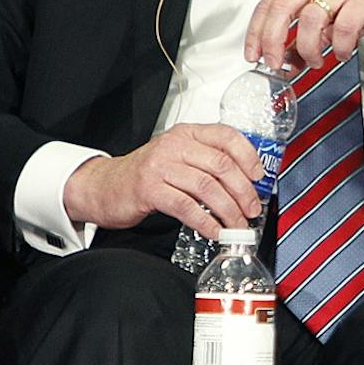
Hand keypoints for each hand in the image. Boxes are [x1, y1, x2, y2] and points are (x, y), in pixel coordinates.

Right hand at [63, 123, 266, 235]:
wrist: (104, 185)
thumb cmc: (147, 174)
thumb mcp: (179, 158)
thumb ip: (207, 162)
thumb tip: (246, 182)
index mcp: (187, 134)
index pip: (227, 136)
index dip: (249, 157)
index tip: (259, 177)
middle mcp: (174, 145)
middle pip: (222, 165)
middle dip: (243, 191)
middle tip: (251, 209)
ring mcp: (160, 166)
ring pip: (207, 187)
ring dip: (228, 210)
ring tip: (237, 224)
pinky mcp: (149, 189)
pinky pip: (186, 206)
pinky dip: (205, 221)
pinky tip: (214, 230)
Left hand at [245, 0, 363, 71]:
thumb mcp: (328, 21)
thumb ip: (304, 39)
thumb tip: (284, 61)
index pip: (269, 4)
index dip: (257, 31)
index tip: (254, 55)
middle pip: (282, 7)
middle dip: (274, 40)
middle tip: (276, 64)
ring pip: (311, 17)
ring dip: (310, 47)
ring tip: (319, 62)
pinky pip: (345, 25)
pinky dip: (340, 45)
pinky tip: (342, 53)